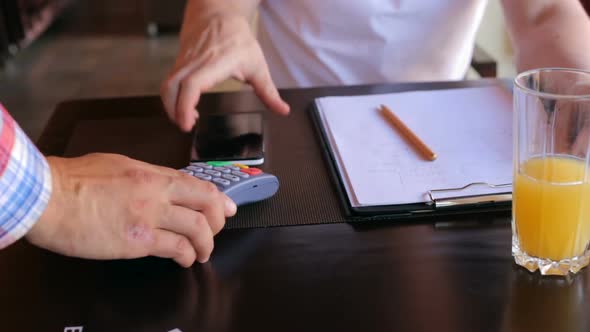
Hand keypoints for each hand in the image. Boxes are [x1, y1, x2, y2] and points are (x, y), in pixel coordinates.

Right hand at [26, 153, 236, 266]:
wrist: (48, 197)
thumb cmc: (73, 180)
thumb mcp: (116, 165)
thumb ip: (142, 176)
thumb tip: (157, 185)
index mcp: (151, 173)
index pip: (197, 184)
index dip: (219, 198)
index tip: (228, 207)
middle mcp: (156, 191)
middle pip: (207, 203)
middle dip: (220, 219)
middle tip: (217, 230)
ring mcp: (150, 215)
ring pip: (198, 228)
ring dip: (206, 244)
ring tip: (202, 252)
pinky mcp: (138, 240)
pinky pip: (175, 248)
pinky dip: (186, 256)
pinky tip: (184, 260)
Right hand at [160, 9, 289, 131]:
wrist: (217, 12)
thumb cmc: (237, 38)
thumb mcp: (258, 65)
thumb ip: (268, 91)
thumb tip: (283, 110)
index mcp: (216, 63)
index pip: (192, 84)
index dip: (185, 105)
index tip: (188, 123)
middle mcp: (195, 61)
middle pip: (172, 87)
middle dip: (174, 111)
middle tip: (186, 127)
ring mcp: (184, 60)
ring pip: (167, 85)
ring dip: (171, 106)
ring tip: (186, 119)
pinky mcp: (178, 62)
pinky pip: (169, 81)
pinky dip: (172, 97)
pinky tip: (186, 106)